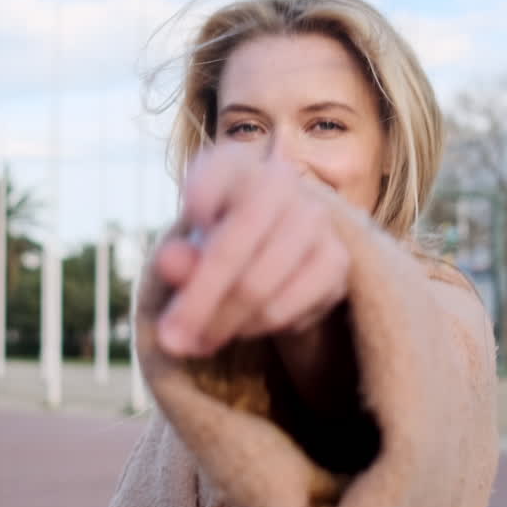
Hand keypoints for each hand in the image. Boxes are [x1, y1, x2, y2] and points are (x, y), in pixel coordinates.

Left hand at [154, 143, 350, 357]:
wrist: (276, 245)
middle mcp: (280, 180)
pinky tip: (246, 328)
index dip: (190, 217)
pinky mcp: (338, 259)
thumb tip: (169, 265)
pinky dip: (260, 328)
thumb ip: (178, 256)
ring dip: (224, 326)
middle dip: (197, 305)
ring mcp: (315, 218)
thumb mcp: (191, 247)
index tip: (170, 255)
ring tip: (202, 342)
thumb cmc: (222, 242)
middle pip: (230, 251)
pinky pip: (289, 308)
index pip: (205, 186)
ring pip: (259, 288)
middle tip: (171, 343)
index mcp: (234, 163)